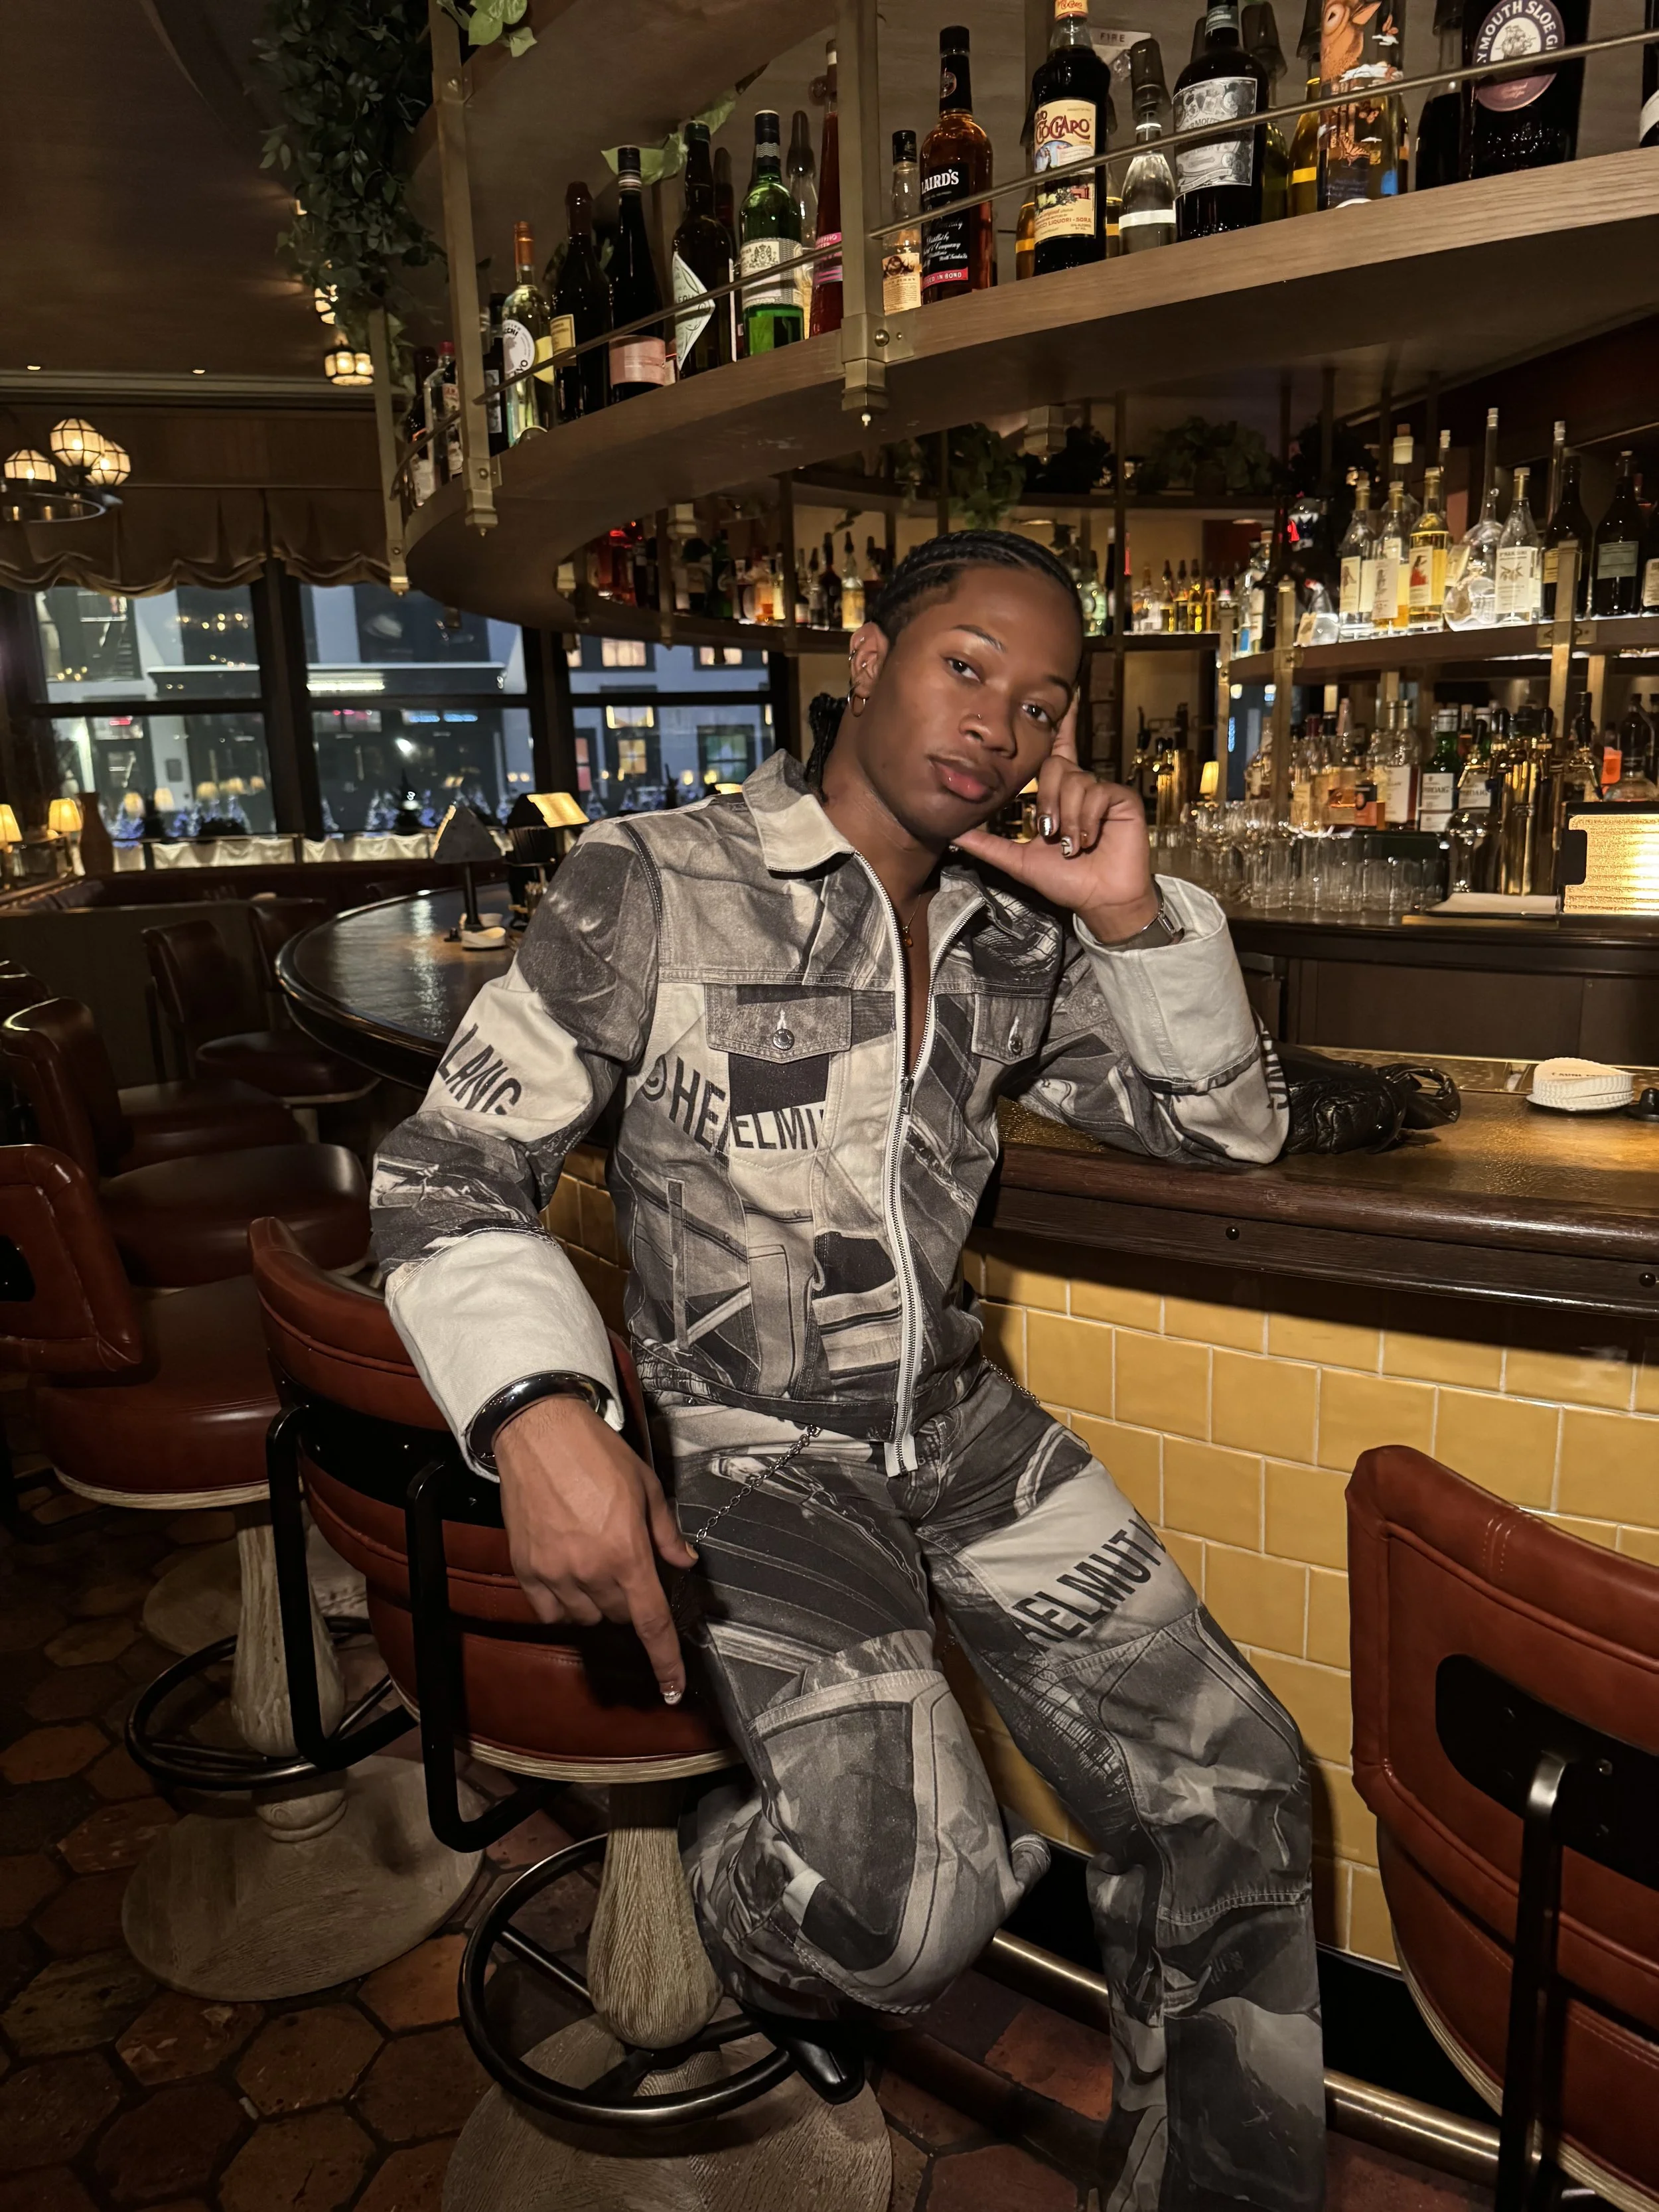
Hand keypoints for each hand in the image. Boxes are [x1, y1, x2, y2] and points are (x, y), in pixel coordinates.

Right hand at [494, 1395, 696, 1703]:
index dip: (666, 1661)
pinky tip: (569, 1574)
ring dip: (599, 1601)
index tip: (671, 1688)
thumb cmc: (596, 1453)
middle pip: (621, 1617)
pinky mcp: (526, 1568)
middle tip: (628, 1564)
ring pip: (586, 1617)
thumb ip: (667, 1533)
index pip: (652, 1623)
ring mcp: (554, 1573)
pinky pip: (549, 1610)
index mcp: (627, 1553)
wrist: (539, 1432)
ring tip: (595, 1561)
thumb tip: (685, 1562)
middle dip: (632, 1600)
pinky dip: (564, 1603)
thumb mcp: (647, 1487)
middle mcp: (590, 1571)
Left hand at [951, 704, 1159, 942]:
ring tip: (1072, 844)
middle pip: (1054, 768)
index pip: (1057, 749)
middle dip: (1048, 802)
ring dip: (1067, 819)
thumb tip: (954, 833)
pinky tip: (1088, 840)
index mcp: (1060, 792)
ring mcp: (1103, 790)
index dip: (1063, 721)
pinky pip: (1095, 794)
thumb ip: (988, 844)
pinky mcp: (1121, 798)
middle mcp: (1082, 785)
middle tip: (1050, 834)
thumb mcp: (1018, 859)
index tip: (1068, 692)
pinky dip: (1085, 821)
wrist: (1098, 899)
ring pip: (1072, 783)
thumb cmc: (1066, 880)